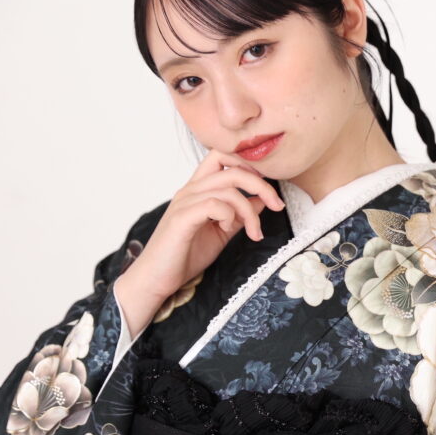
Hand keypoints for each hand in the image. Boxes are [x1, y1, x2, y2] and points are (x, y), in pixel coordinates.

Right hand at [116, 150, 285, 331]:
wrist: (158, 278)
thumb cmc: (187, 254)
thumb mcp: (223, 231)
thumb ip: (241, 214)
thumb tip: (263, 200)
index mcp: (199, 189)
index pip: (223, 156)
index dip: (250, 165)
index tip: (269, 189)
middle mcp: (191, 189)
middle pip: (232, 167)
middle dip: (262, 185)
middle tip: (278, 206)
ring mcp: (185, 201)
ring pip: (228, 188)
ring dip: (249, 211)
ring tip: (254, 233)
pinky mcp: (182, 218)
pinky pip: (214, 204)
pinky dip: (229, 215)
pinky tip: (228, 229)